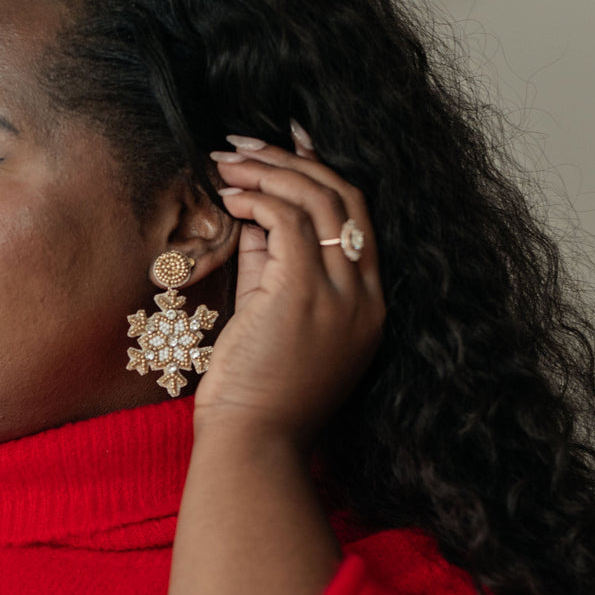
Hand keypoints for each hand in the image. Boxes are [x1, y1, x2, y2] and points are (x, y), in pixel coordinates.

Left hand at [194, 125, 384, 438]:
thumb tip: (255, 214)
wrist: (254, 449)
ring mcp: (340, 296)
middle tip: (247, 145)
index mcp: (366, 309)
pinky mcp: (304, 294)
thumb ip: (270, 268)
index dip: (322, 176)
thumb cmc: (255, 401)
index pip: (356, 221)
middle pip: (346, 199)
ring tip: (228, 162)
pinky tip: (229, 196)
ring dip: (269, 171)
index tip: (287, 149)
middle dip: (295, 161)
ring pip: (318, 199)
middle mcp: (364, 298)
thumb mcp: (270, 324)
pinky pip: (287, 220)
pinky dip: (257, 197)